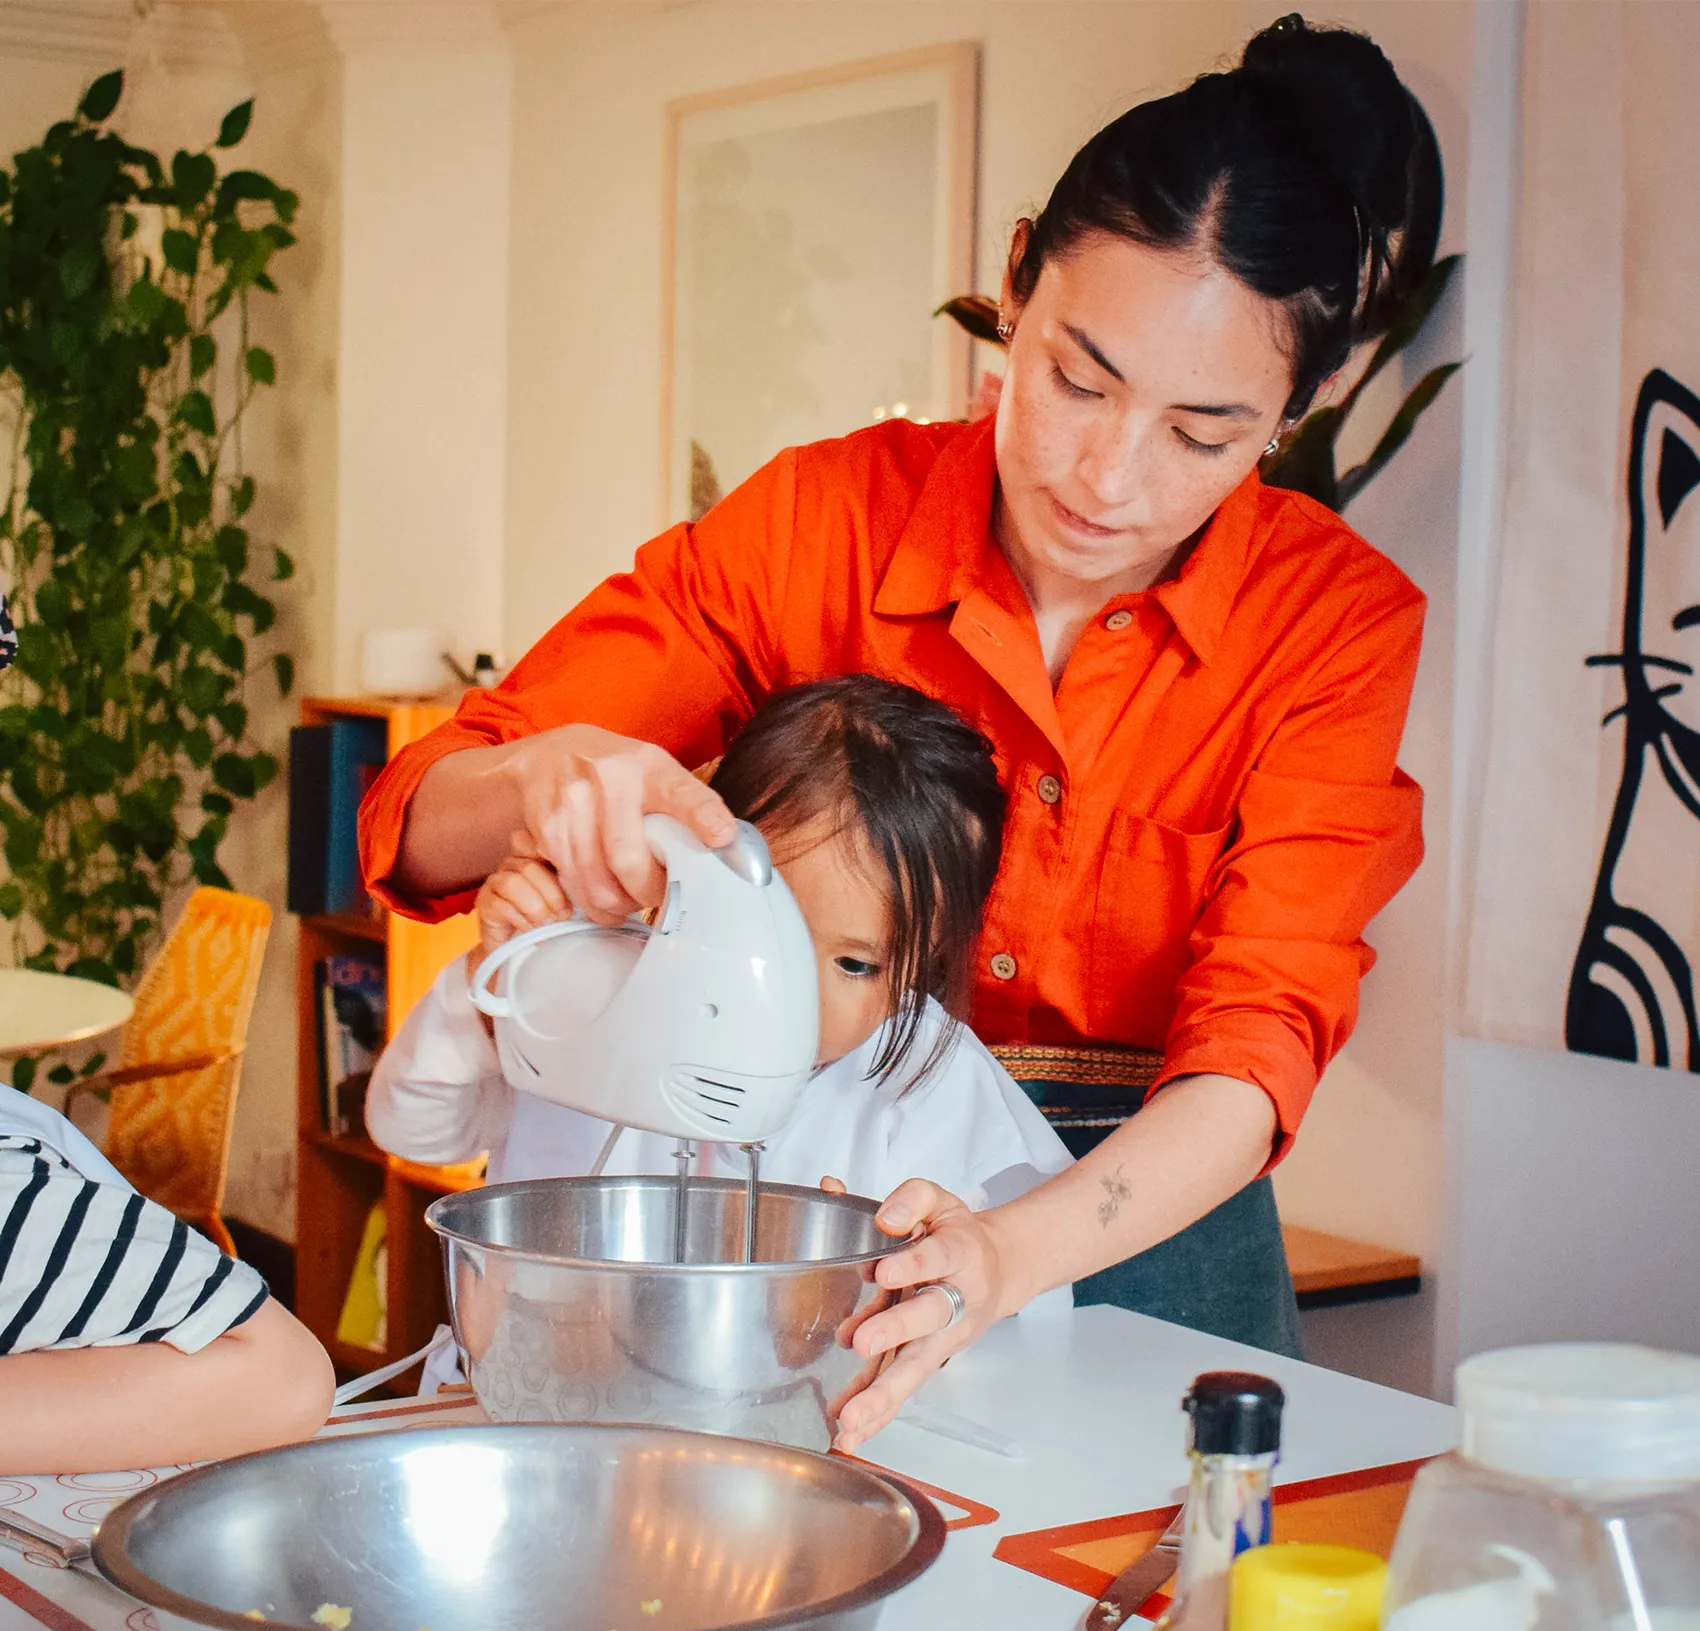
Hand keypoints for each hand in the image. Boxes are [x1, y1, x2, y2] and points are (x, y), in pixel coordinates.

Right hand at [474, 846, 572, 960]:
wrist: (520, 948)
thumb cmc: (549, 919)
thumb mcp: (567, 898)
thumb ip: (573, 883)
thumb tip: (587, 882)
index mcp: (534, 855)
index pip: (535, 841)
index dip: (551, 854)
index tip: (569, 877)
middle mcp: (512, 863)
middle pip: (528, 866)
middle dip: (551, 893)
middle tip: (564, 914)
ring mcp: (495, 881)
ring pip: (511, 883)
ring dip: (534, 907)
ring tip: (546, 923)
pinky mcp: (484, 903)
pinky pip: (500, 906)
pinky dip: (521, 920)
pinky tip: (531, 929)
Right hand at [505, 724, 735, 922]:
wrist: (548, 756)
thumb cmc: (615, 771)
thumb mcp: (655, 771)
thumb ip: (689, 807)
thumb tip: (731, 852)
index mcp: (647, 766)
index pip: (680, 792)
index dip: (703, 816)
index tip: (721, 836)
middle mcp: (607, 781)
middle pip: (630, 861)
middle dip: (649, 892)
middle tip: (658, 895)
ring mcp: (570, 805)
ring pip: (597, 884)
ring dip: (618, 905)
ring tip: (628, 899)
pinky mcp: (544, 831)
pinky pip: (571, 886)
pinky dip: (589, 902)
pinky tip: (598, 892)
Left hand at [830, 1179, 1011, 1452]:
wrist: (998, 1270)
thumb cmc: (959, 1236)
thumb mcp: (939, 1202)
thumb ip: (910, 1199)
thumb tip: (883, 1216)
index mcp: (958, 1254)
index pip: (936, 1256)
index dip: (912, 1263)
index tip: (883, 1270)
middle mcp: (954, 1300)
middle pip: (928, 1317)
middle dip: (896, 1330)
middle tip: (864, 1342)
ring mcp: (941, 1337)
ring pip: (914, 1367)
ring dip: (882, 1394)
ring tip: (851, 1416)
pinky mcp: (926, 1360)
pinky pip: (902, 1390)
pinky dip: (878, 1416)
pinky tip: (850, 1435)